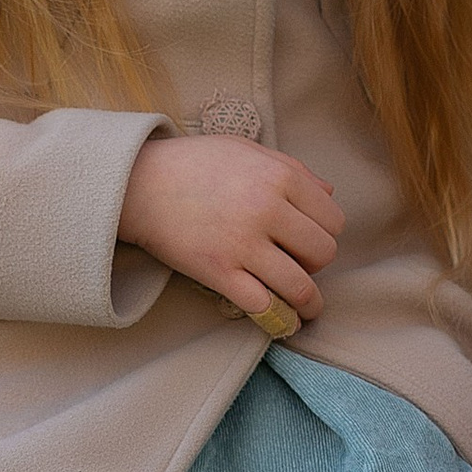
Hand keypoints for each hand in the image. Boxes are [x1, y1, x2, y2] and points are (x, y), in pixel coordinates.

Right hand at [119, 134, 342, 332]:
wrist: (138, 183)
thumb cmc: (193, 163)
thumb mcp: (248, 150)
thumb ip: (293, 169)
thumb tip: (328, 194)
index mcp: (280, 176)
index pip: (332, 219)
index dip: (325, 233)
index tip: (309, 240)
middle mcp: (268, 209)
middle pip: (323, 253)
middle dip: (317, 264)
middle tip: (300, 265)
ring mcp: (243, 243)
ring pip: (300, 285)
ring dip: (310, 302)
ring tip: (308, 308)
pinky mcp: (219, 272)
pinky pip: (264, 305)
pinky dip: (279, 319)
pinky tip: (285, 321)